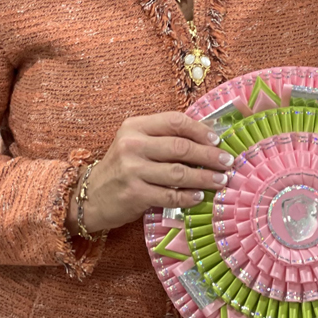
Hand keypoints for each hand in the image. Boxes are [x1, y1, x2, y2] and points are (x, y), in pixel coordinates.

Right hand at [67, 111, 233, 235]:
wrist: (89, 195)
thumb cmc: (122, 167)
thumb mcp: (137, 143)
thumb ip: (165, 137)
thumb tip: (209, 138)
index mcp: (135, 127)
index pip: (174, 121)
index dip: (200, 130)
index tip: (218, 140)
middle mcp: (132, 145)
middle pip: (181, 147)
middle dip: (209, 155)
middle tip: (228, 162)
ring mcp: (132, 170)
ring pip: (179, 173)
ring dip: (205, 178)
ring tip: (221, 180)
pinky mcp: (134, 194)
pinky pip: (170, 195)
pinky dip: (188, 197)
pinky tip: (200, 197)